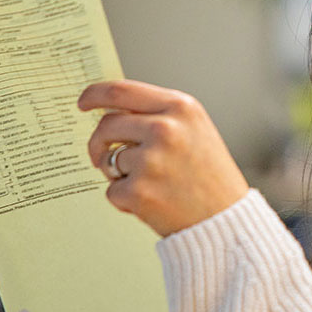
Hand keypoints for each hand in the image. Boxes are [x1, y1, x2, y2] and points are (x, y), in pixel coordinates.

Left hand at [79, 79, 250, 237]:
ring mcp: (150, 161)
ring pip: (109, 160)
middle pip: (107, 125)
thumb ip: (158, 114)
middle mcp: (165, 129)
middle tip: (101, 157)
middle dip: (99, 143)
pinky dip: (124, 200)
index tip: (83, 102)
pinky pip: (111, 191)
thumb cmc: (210, 175)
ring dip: (120, 175)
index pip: (121, 90)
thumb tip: (112, 109)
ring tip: (154, 185)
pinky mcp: (139, 192)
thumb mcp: (195, 129)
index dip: (94, 95)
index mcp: (180, 108)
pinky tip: (153, 202)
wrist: (228, 221)